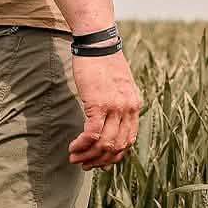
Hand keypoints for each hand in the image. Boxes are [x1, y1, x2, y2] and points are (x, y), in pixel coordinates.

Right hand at [67, 44, 140, 170]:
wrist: (97, 42)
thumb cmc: (102, 62)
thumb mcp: (118, 84)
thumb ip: (118, 104)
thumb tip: (110, 123)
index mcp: (135, 105)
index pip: (129, 141)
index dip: (113, 156)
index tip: (99, 161)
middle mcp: (129, 108)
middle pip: (118, 147)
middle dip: (100, 160)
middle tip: (84, 164)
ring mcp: (115, 107)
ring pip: (105, 144)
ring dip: (88, 155)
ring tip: (75, 158)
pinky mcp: (99, 103)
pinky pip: (93, 133)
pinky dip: (82, 144)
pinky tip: (73, 146)